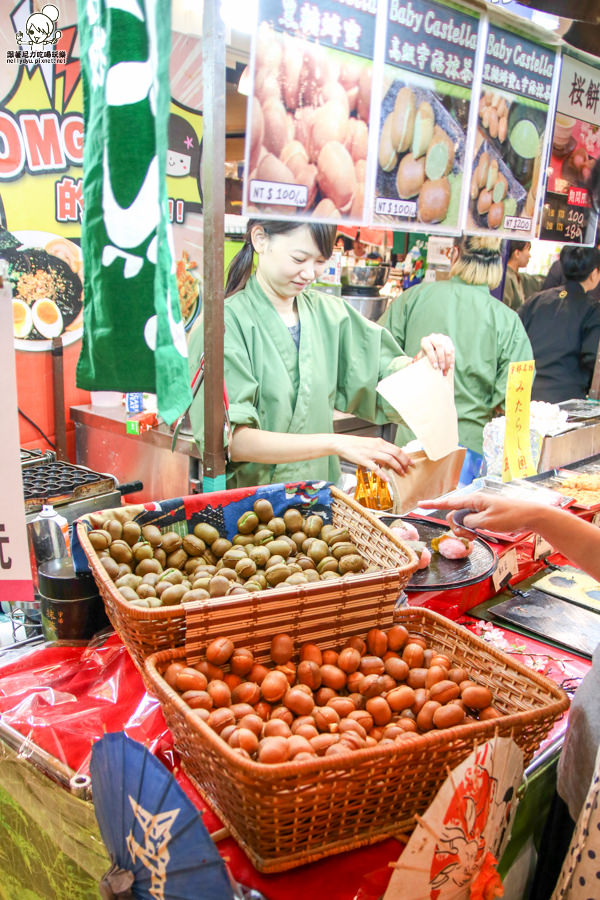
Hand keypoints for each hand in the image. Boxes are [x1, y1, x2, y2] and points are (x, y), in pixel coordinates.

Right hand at [333, 434, 412, 481]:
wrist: (343, 443)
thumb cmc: (356, 444)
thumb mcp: (371, 445)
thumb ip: (381, 451)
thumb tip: (389, 460)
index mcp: (380, 442)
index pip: (396, 448)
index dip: (405, 456)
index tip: (411, 462)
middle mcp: (377, 446)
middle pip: (395, 453)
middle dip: (404, 462)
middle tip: (408, 469)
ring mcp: (371, 453)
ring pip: (389, 459)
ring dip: (397, 467)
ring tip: (401, 473)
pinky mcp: (364, 460)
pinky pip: (376, 468)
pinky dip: (383, 474)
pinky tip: (387, 479)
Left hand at [414, 333, 454, 375]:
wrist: (431, 348)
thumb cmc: (426, 355)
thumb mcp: (424, 357)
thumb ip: (426, 361)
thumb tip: (430, 372)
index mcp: (425, 341)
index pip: (429, 348)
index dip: (432, 358)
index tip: (435, 367)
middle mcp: (433, 337)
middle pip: (440, 346)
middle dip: (442, 358)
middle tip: (442, 368)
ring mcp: (441, 337)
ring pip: (447, 348)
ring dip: (448, 360)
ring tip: (447, 369)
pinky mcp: (448, 340)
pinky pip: (452, 349)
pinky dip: (452, 359)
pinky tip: (451, 366)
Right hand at [419, 492, 541, 535]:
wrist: (530, 515)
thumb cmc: (510, 516)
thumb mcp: (487, 522)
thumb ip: (470, 522)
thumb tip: (462, 522)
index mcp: (474, 500)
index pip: (449, 502)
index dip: (433, 504)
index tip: (420, 505)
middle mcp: (475, 503)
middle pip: (455, 515)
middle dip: (457, 527)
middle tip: (469, 537)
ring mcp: (480, 509)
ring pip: (463, 521)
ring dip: (465, 531)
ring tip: (477, 536)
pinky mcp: (485, 515)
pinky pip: (471, 522)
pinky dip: (472, 530)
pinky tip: (480, 534)